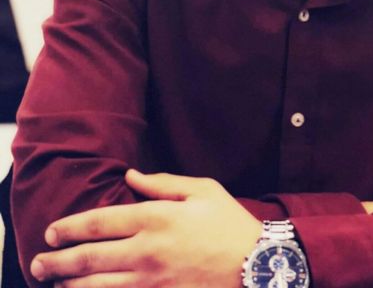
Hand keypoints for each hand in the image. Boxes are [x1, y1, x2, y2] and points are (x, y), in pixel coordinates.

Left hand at [30, 170, 261, 287]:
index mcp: (157, 217)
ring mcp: (151, 281)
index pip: (100, 222)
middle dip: (58, 260)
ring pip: (97, 286)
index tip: (53, 230)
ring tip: (54, 282)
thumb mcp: (202, 189)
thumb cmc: (228, 222)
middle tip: (39, 262)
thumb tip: (131, 175)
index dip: (71, 226)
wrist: (255, 263)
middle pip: (89, 257)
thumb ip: (163, 182)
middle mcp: (147, 250)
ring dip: (70, 285)